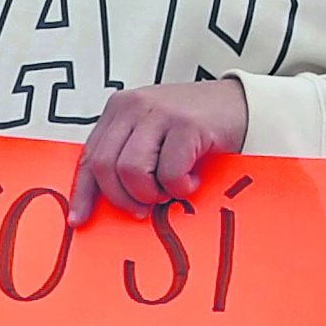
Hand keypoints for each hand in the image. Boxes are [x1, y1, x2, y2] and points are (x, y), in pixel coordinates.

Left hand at [73, 78, 251, 214]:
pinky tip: (193, 180)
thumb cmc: (197, 128)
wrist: (245, 107)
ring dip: (153, 192)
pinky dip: (180, 186)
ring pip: (132, 171)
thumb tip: (102, 200)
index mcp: (120, 109)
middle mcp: (134, 106)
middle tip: (145, 208)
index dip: (83, 192)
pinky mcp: (186, 125)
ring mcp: (160, 112)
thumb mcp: (154, 135)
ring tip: (172, 189)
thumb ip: (128, 154)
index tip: (80, 220)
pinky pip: (168, 173)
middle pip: (106, 166)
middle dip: (124, 197)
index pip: (90, 155)